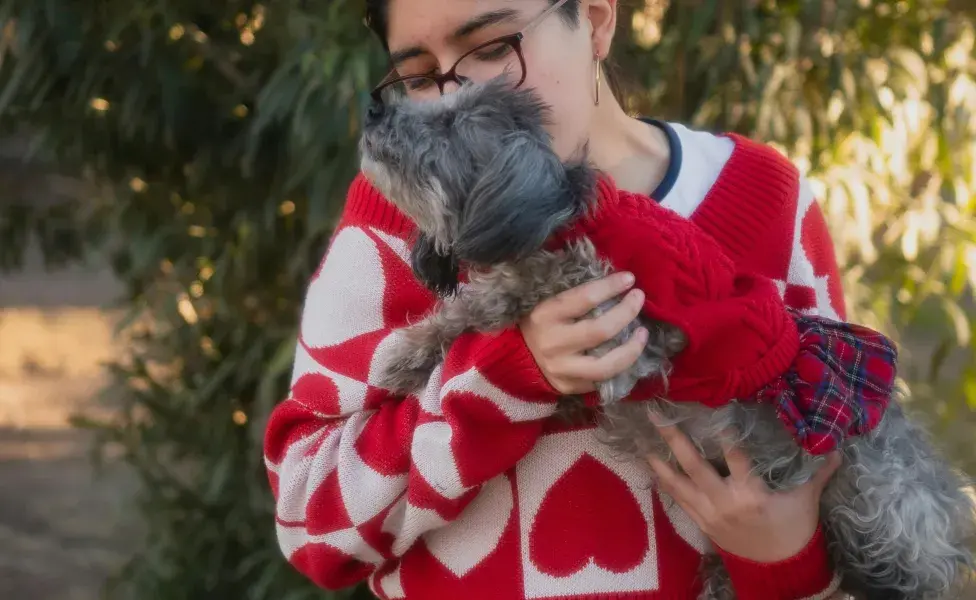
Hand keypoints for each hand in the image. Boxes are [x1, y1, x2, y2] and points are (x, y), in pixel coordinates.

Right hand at [519, 272, 648, 394]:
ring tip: (642, 333)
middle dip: (626, 312)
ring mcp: (561, 369)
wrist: (513, 355)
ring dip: (631, 348)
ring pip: (605, 365)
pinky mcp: (569, 386)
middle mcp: (552, 344)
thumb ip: (575, 294)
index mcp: (545, 315)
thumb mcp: (546, 301)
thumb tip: (615, 281)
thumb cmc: (537, 321)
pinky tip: (629, 353)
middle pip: (599, 331)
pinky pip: (602, 380)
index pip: (584, 298)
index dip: (610, 286)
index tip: (629, 278)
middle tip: (638, 298)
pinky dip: (621, 366)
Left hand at [647, 420, 841, 562]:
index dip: (725, 437)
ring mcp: (710, 514)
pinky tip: (653, 469)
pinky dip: (666, 485)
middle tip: (659, 419)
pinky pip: (679, 502)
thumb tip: (837, 446)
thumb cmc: (794, 529)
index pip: (736, 460)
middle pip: (696, 468)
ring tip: (645, 443)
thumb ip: (818, 472)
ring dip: (661, 464)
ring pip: (680, 485)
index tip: (712, 413)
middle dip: (676, 442)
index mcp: (752, 495)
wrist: (779, 568)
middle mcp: (725, 502)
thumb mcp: (807, 500)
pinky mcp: (703, 523)